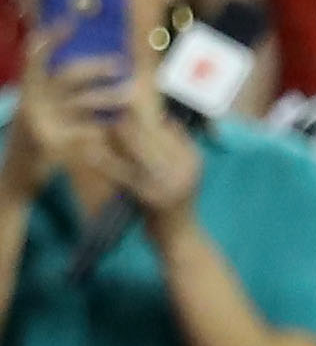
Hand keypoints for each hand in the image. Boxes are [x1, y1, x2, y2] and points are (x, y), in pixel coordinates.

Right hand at [7, 32, 135, 201]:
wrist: (17, 179)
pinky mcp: (50, 142)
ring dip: (108, 95)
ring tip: (132, 94)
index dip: (51, 38)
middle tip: (123, 64)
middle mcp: (29, 102)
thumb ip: (56, 91)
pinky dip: (102, 124)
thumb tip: (87, 65)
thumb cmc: (35, 140)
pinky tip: (117, 122)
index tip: (71, 23)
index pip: (35, 57)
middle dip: (96, 67)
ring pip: (80, 101)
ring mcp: (38, 122)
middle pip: (66, 75)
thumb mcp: (40, 110)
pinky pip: (83, 128)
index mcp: (27, 91)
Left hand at [99, 97, 202, 231]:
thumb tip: (166, 120)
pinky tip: (91, 154)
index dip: (149, 118)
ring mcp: (167, 183)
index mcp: (194, 160)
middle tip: (113, 109)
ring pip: (140, 152)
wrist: (180, 239)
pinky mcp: (148, 197)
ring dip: (119, 138)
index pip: (171, 132)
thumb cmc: (177, 204)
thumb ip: (180, 148)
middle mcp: (185, 169)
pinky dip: (106, 163)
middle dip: (132, 123)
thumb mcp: (186, 174)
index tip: (129, 107)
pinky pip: (123, 175)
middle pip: (155, 138)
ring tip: (103, 125)